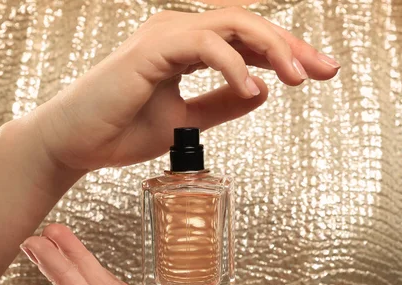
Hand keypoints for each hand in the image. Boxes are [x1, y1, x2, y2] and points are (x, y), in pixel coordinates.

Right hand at [19, 7, 339, 172]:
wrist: (75, 143)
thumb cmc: (120, 131)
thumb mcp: (185, 122)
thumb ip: (220, 105)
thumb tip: (260, 95)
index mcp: (186, 48)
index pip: (245, 43)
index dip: (285, 55)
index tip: (319, 73)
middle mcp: (178, 33)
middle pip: (248, 26)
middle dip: (291, 46)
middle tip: (326, 70)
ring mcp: (165, 36)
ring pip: (233, 24)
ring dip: (272, 49)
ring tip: (298, 79)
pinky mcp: (153, 47)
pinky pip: (205, 45)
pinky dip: (234, 66)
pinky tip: (255, 92)